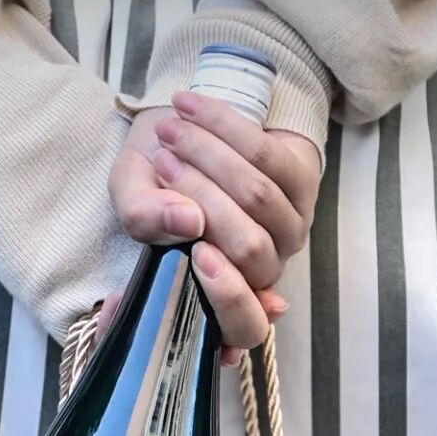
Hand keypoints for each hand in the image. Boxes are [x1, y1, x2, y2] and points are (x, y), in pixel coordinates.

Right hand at [107, 88, 320, 362]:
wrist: (191, 126)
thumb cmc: (159, 176)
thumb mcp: (133, 196)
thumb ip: (141, 217)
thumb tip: (187, 221)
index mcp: (224, 294)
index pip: (245, 326)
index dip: (228, 299)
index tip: (199, 259)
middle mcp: (265, 270)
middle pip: (249, 248)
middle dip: (199, 197)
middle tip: (161, 163)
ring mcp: (291, 228)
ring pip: (257, 196)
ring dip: (206, 155)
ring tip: (170, 133)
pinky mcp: (303, 181)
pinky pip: (265, 154)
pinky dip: (223, 126)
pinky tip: (190, 109)